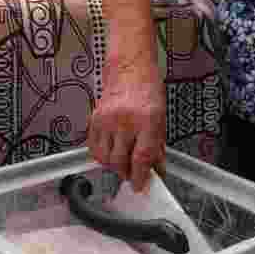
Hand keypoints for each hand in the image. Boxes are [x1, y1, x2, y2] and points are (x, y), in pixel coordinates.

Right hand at [86, 57, 165, 192]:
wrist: (130, 68)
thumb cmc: (148, 88)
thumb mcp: (161, 118)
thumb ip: (157, 146)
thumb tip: (156, 168)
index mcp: (147, 120)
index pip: (141, 158)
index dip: (141, 177)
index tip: (141, 186)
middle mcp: (125, 120)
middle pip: (120, 161)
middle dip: (126, 173)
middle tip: (133, 174)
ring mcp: (107, 119)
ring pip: (105, 157)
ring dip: (113, 166)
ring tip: (122, 162)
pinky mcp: (94, 118)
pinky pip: (93, 146)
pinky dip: (101, 155)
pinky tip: (110, 152)